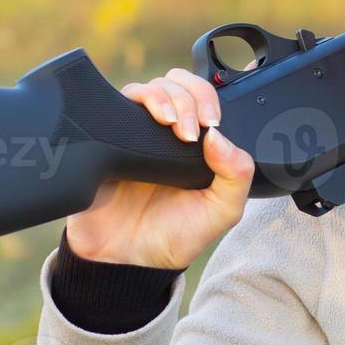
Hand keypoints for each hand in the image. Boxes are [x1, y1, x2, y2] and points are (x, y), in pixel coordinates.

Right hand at [63, 62, 256, 269]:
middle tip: (193, 129)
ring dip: (164, 96)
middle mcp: (164, 132)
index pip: (204, 97)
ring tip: (172, 124)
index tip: (214, 121)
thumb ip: (236, 175)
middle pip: (176, 83)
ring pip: (148, 88)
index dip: (210, 99)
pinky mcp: (107, 138)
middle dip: (189, 96)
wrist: (126, 262)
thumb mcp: (221, 211)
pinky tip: (145, 123)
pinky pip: (114, 105)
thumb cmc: (173, 235)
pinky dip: (133, 102)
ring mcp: (135, 132)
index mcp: (196, 142)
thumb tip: (221, 138)